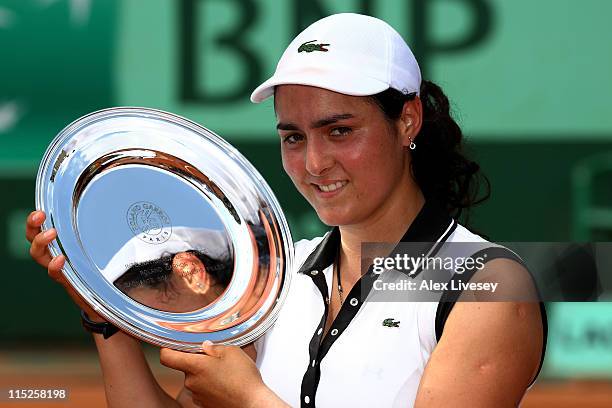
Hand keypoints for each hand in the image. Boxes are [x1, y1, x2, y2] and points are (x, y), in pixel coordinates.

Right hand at [26, 210, 103, 320]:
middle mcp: (55, 255)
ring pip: (39, 255)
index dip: (36, 220)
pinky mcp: (67, 281)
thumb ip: (108, 231)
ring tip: (52, 233)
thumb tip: (124, 207)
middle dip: (33, 226)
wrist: (103, 300)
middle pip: (33, 239)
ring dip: (42, 242)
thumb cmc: (102, 270)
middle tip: (39, 215)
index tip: (40, 209)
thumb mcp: (104, 247)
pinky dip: (55, 266)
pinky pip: (55, 274)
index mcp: (61, 244)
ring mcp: (59, 269)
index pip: (41, 229)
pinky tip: (60, 259)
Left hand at [160, 342, 277, 407]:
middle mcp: (192, 382)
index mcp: (195, 366)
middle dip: (198, 361)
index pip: (167, 357)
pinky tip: (226, 383)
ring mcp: (197, 396)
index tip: (173, 345)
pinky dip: (211, 385)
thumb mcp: (232, 352)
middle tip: (216, 358)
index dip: (167, 350)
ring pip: (195, 379)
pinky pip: (203, 390)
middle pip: (185, 367)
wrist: (253, 404)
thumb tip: (205, 346)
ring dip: (206, 374)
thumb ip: (214, 347)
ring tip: (225, 372)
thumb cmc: (243, 378)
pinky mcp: (204, 404)